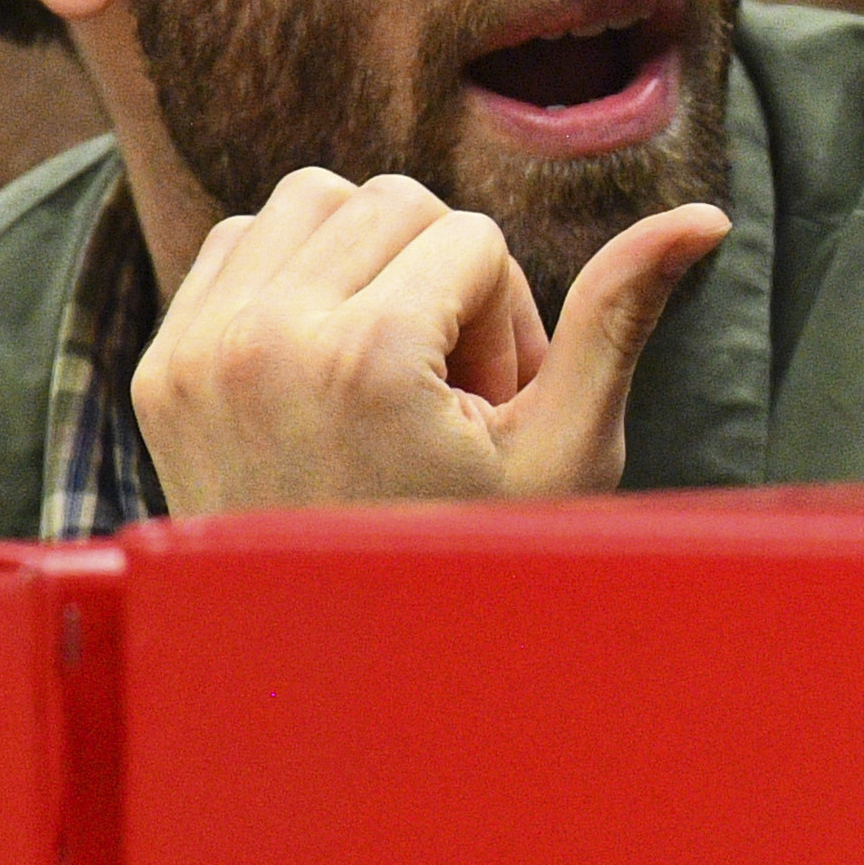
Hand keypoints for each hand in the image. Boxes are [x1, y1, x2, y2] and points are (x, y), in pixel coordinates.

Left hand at [132, 167, 728, 514]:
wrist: (324, 666)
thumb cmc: (464, 559)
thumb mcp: (562, 448)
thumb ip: (618, 316)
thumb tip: (703, 215)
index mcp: (367, 357)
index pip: (474, 236)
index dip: (503, 317)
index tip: (482, 411)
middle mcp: (267, 339)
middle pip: (396, 199)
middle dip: (440, 277)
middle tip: (441, 390)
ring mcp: (198, 351)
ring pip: (313, 198)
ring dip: (367, 258)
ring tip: (386, 364)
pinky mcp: (160, 364)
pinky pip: (242, 238)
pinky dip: (294, 273)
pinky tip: (327, 360)